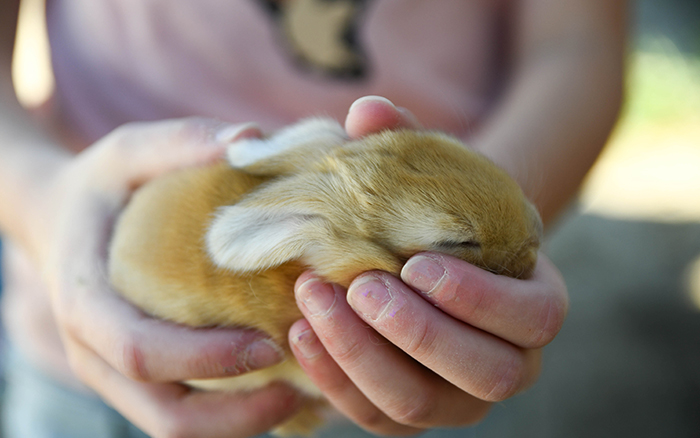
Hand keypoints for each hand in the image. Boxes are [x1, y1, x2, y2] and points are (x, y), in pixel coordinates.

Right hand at [37, 118, 301, 437]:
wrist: (59, 222)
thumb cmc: (100, 187)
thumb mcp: (129, 151)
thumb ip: (183, 142)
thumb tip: (254, 139)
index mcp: (86, 301)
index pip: (141, 352)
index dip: (207, 358)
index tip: (272, 343)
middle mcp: (95, 353)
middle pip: (166, 416)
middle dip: (239, 415)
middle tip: (306, 385)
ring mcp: (114, 375)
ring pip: (179, 428)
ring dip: (244, 423)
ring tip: (305, 392)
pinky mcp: (138, 380)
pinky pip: (186, 415)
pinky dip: (235, 414)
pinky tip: (283, 387)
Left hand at [287, 96, 568, 434]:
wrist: (419, 257)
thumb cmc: (435, 215)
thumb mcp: (431, 174)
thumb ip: (406, 139)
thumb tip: (367, 110)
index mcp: (534, 304)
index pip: (534, 319)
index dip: (480, 299)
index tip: (417, 263)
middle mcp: (508, 362)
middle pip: (485, 373)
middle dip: (419, 333)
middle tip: (361, 286)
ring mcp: (457, 399)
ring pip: (420, 403)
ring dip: (364, 356)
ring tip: (314, 300)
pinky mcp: (408, 414)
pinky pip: (374, 416)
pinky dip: (334, 378)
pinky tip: (299, 331)